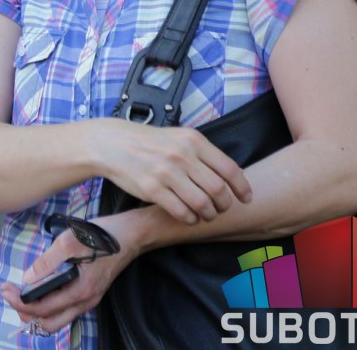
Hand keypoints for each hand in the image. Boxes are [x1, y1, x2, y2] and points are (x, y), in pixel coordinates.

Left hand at [0, 215, 136, 334]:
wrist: (132, 234)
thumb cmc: (102, 236)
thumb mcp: (69, 242)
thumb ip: (47, 262)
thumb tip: (27, 278)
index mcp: (80, 292)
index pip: (43, 309)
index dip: (20, 303)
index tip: (5, 289)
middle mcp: (85, 302)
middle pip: (49, 323)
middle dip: (26, 312)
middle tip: (11, 293)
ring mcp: (89, 299)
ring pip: (57, 318)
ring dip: (37, 310)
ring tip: (21, 292)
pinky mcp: (90, 292)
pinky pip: (65, 308)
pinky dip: (49, 304)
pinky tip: (40, 288)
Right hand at [92, 119, 251, 223]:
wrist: (111, 144)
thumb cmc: (147, 142)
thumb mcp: (178, 137)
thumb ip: (202, 153)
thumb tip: (229, 175)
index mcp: (193, 141)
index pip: (229, 168)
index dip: (241, 188)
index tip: (245, 198)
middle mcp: (182, 156)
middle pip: (218, 190)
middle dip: (224, 205)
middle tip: (219, 208)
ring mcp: (166, 173)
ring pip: (202, 204)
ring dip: (208, 214)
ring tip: (204, 214)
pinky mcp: (152, 189)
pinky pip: (182, 212)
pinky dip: (190, 219)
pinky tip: (188, 216)